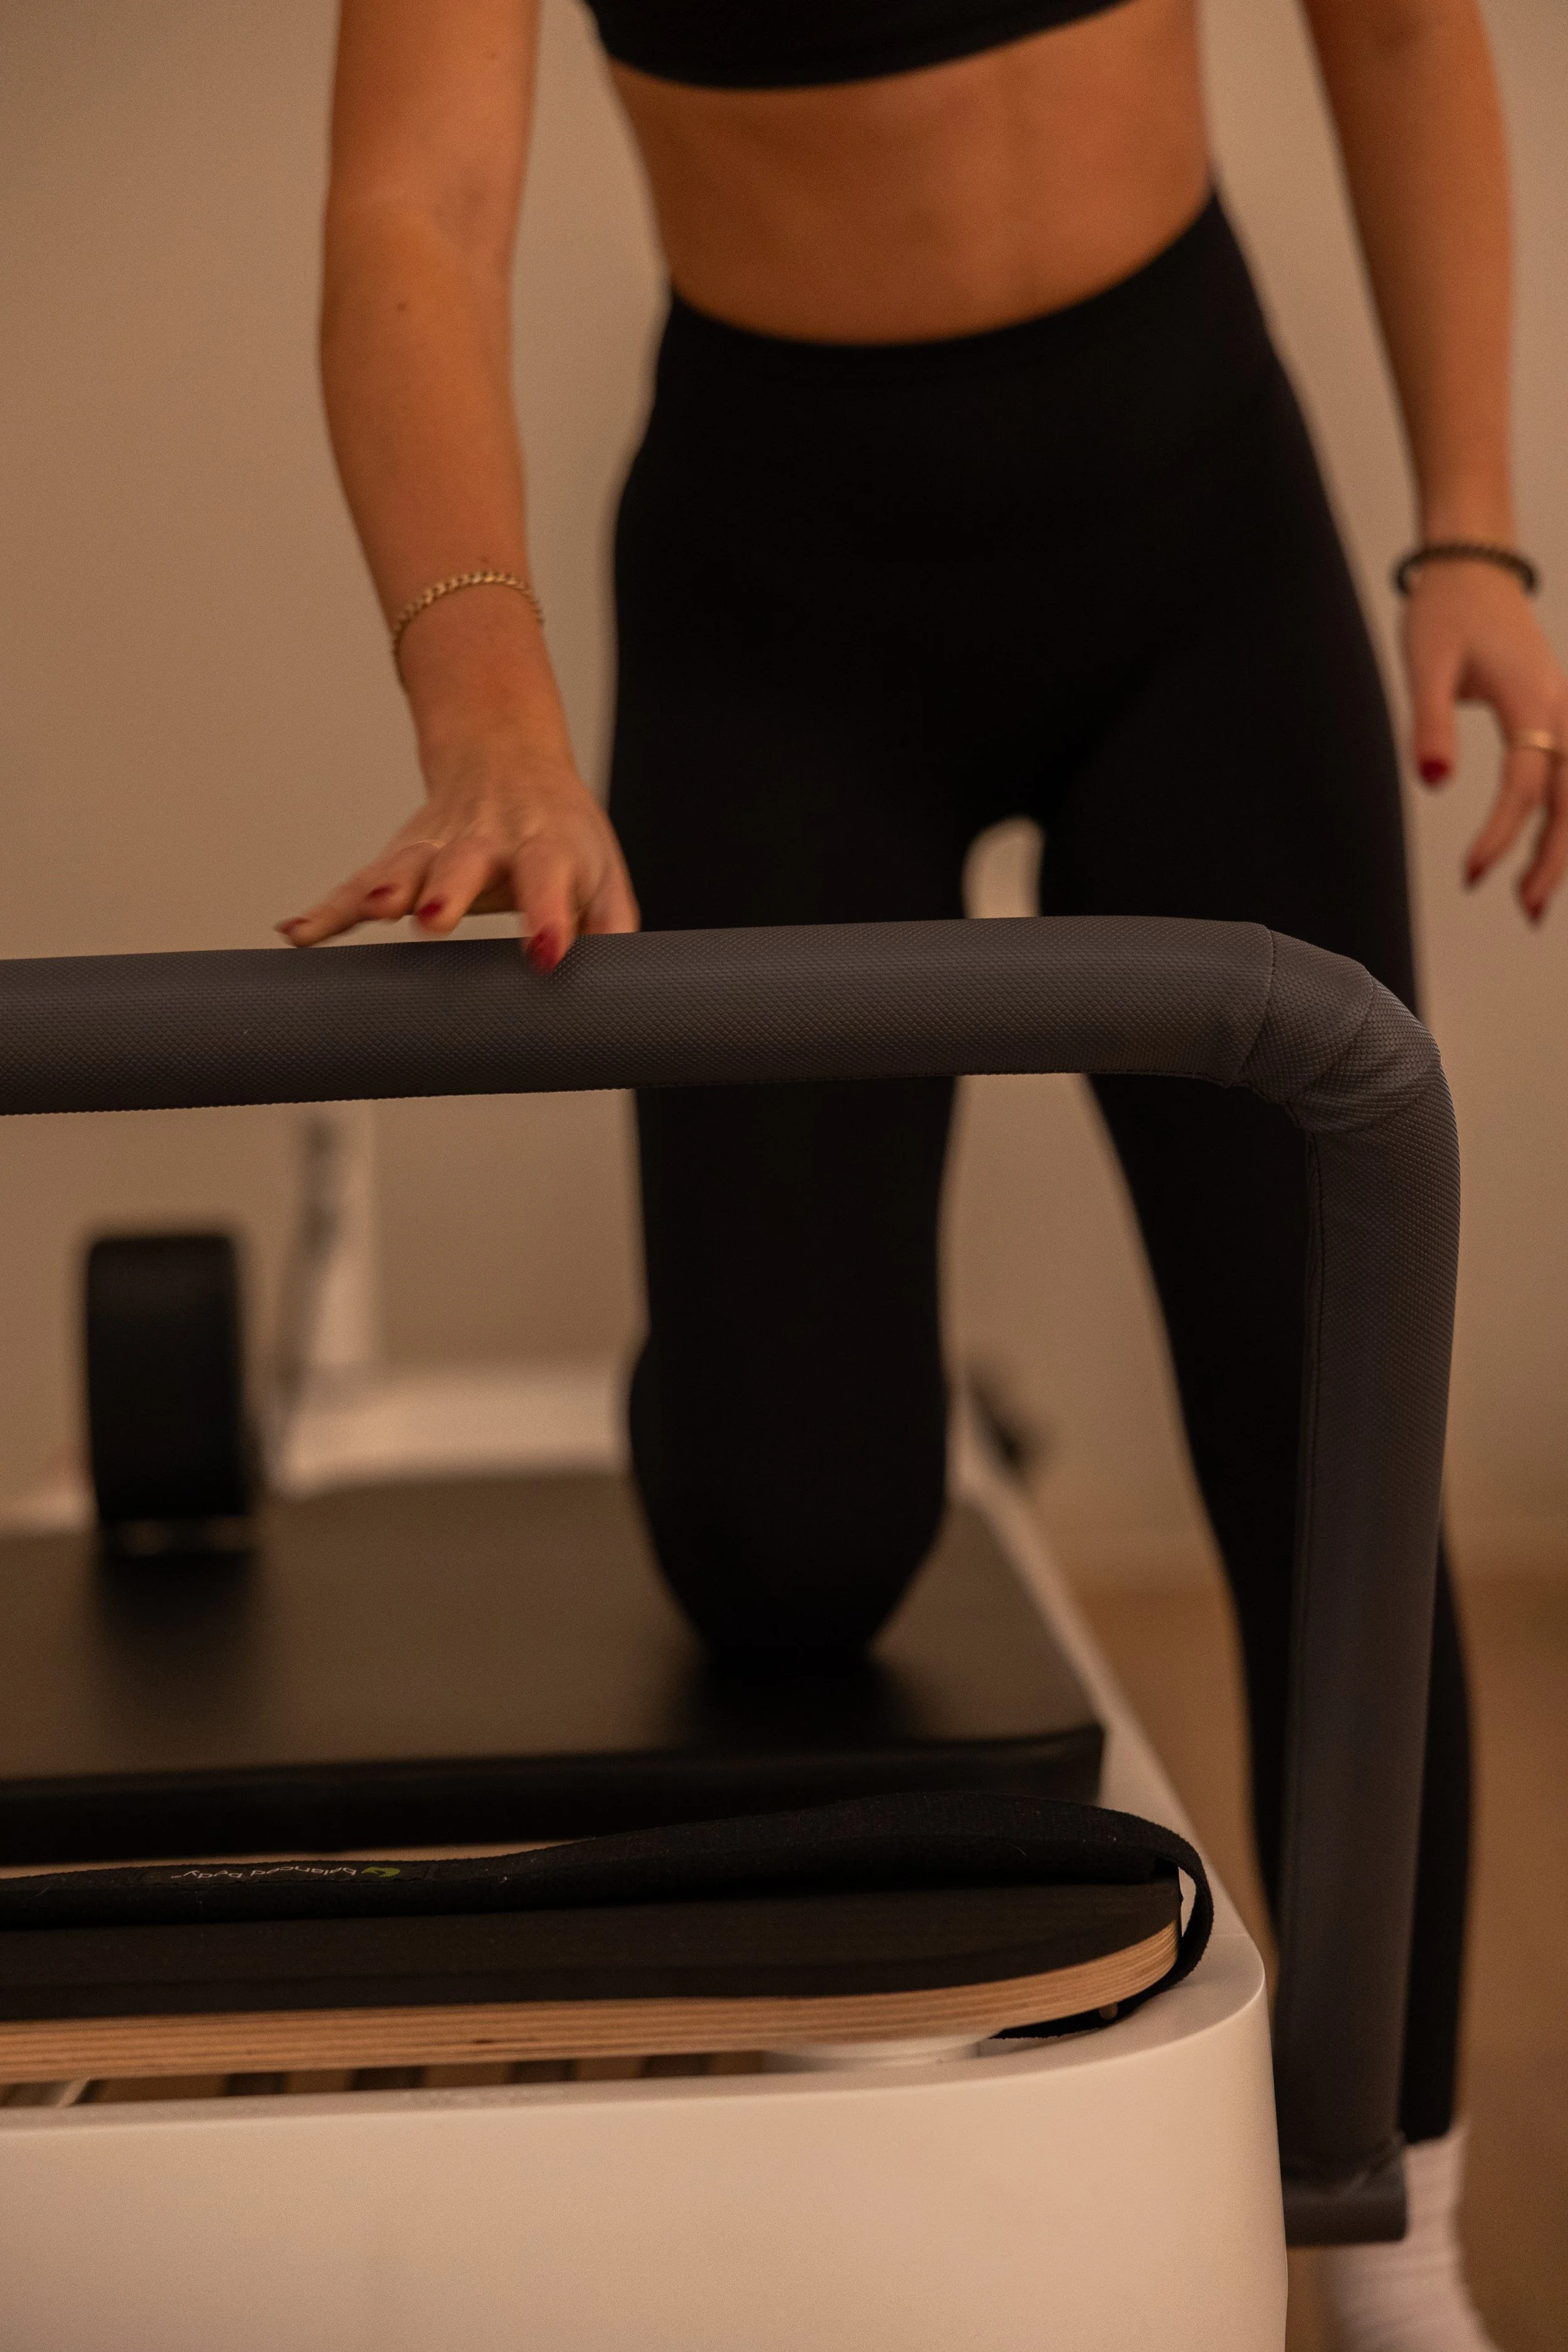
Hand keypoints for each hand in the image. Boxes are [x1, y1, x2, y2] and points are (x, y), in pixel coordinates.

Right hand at [277, 735, 638, 969]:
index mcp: (544, 845)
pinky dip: (328, 909)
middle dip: (447, 891)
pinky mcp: (400, 857)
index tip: (545, 952)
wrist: (507, 757)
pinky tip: (298, 933)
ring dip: (384, 889)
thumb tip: (626, 987)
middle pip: (464, 864)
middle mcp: (487, 840)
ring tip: (372, 909)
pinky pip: (359, 884)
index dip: (547, 914)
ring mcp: (437, 845)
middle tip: (432, 920)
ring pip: (405, 866)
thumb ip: (613, 925)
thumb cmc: (562, 832)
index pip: (548, 878)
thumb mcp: (602, 870)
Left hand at [1403, 562, 1567, 922]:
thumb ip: (1429, 723)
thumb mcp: (1426, 662)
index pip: (1525, 783)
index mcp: (1532, 699)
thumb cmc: (1446, 613)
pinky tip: (1549, 851)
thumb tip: (1432, 782)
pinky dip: (1567, 816)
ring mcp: (1567, 712)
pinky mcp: (1559, 715)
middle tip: (1527, 911)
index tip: (1472, 875)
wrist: (1474, 570)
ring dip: (1564, 845)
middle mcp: (1562, 709)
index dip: (1501, 833)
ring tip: (1535, 900)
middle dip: (1554, 858)